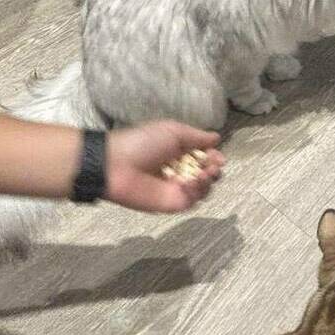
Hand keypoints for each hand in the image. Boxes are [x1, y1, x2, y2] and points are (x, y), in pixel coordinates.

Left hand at [104, 121, 224, 212]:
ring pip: (204, 188)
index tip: (217, 156)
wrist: (117, 165)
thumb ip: (197, 136)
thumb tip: (217, 138)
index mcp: (179, 152)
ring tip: (203, 174)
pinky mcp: (174, 203)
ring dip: (209, 180)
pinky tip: (189, 182)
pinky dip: (197, 191)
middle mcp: (181, 170)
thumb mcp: (173, 130)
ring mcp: (177, 188)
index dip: (214, 157)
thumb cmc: (143, 143)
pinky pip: (194, 200)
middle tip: (211, 166)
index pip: (205, 157)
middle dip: (214, 169)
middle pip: (208, 173)